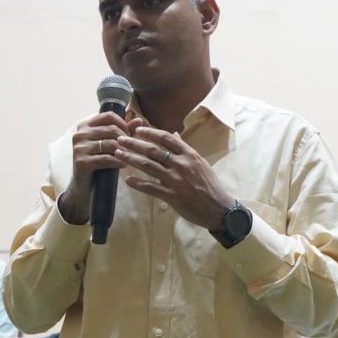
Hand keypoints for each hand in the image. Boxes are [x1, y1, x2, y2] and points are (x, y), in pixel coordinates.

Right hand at [59, 112, 143, 223]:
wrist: (85, 184)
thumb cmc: (98, 160)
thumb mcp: (110, 143)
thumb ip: (124, 131)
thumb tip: (139, 120)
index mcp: (85, 125)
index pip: (109, 116)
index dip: (123, 124)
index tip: (129, 135)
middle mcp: (80, 134)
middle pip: (111, 130)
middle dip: (125, 139)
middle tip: (132, 149)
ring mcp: (79, 148)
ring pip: (110, 144)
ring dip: (123, 151)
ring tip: (129, 157)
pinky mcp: (81, 162)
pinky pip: (106, 159)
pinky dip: (118, 161)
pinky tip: (124, 164)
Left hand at [113, 126, 232, 230]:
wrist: (219, 208)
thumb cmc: (210, 185)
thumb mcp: (200, 162)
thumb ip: (185, 149)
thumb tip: (174, 135)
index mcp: (189, 154)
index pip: (165, 138)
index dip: (149, 132)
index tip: (137, 129)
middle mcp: (181, 164)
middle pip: (153, 150)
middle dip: (134, 143)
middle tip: (120, 139)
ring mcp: (176, 180)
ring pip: (148, 166)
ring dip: (131, 159)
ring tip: (118, 154)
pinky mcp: (172, 196)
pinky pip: (151, 188)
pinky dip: (138, 184)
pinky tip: (128, 180)